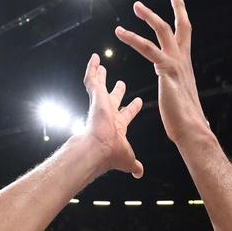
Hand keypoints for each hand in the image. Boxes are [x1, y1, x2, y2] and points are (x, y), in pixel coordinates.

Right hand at [79, 54, 144, 177]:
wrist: (100, 149)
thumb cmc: (113, 154)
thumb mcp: (129, 159)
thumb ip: (134, 165)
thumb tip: (139, 173)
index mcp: (117, 126)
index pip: (126, 114)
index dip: (132, 108)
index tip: (138, 102)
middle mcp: (108, 114)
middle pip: (112, 98)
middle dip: (116, 90)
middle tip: (120, 82)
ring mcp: (100, 105)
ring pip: (99, 86)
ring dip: (99, 76)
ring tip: (100, 64)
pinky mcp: (95, 96)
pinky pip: (92, 78)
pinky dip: (92, 68)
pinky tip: (94, 57)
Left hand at [115, 0, 209, 145]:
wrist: (191, 131)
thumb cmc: (185, 121)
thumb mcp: (179, 100)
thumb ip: (177, 91)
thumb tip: (180, 96)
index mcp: (184, 67)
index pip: (185, 37)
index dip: (182, 18)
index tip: (180, 1)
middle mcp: (183, 61)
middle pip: (180, 27)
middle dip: (176, 8)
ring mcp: (176, 65)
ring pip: (162, 32)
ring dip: (149, 17)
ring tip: (135, 6)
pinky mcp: (167, 72)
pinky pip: (148, 50)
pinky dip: (134, 39)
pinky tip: (121, 33)